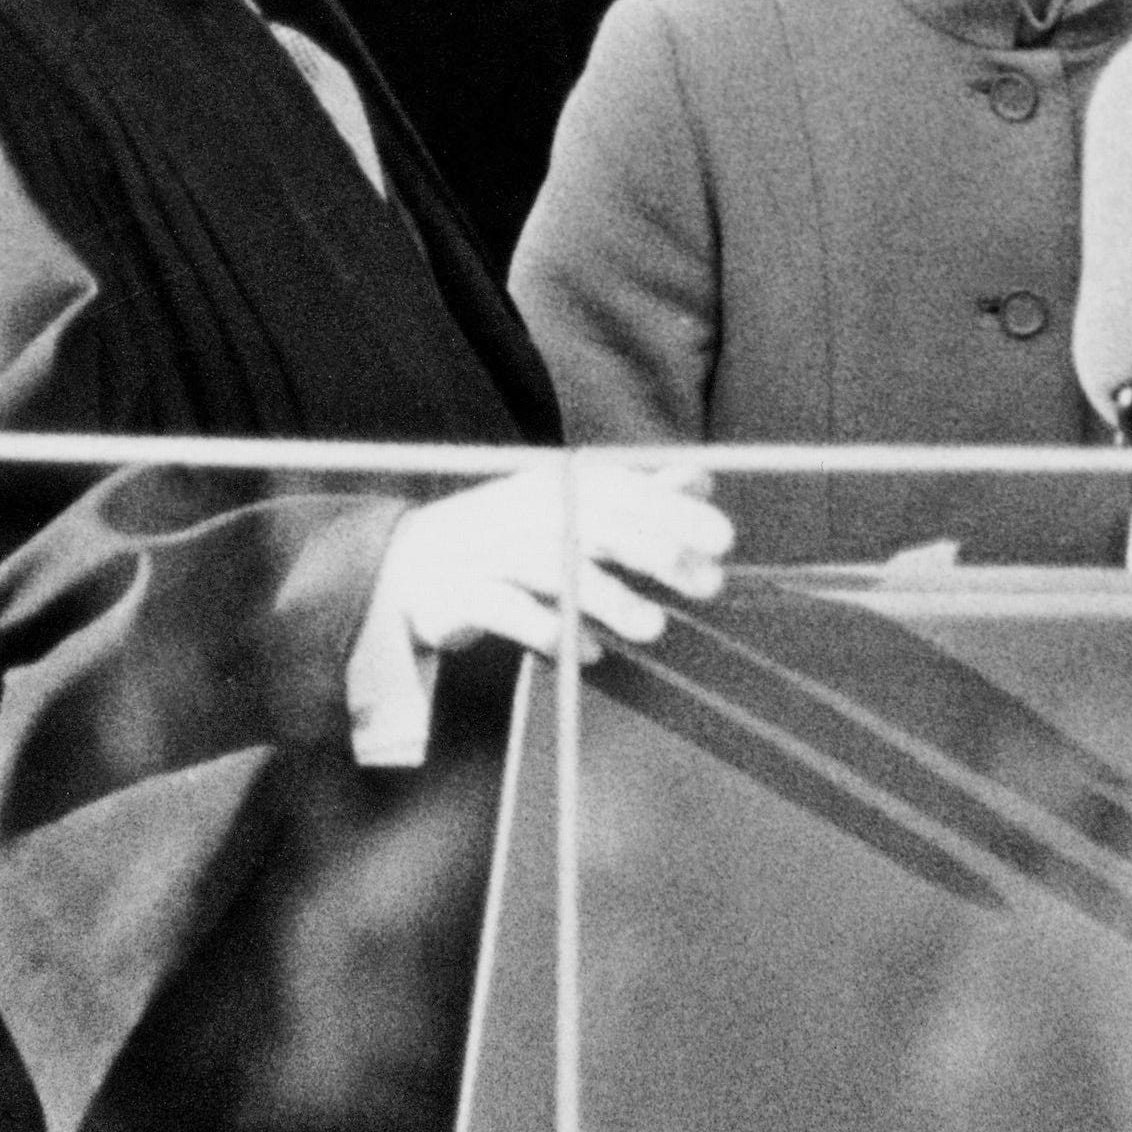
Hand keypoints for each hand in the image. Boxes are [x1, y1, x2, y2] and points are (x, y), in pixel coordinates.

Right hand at [372, 462, 732, 669]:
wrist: (405, 567)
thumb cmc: (506, 537)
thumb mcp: (568, 507)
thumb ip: (637, 494)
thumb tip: (702, 478)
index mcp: (555, 485)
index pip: (623, 489)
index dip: (675, 510)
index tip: (725, 538)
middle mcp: (526, 512)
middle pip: (599, 525)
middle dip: (658, 552)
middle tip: (709, 583)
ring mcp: (491, 552)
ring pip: (557, 570)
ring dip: (609, 598)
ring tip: (654, 627)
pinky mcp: (461, 596)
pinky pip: (508, 614)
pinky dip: (547, 632)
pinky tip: (586, 652)